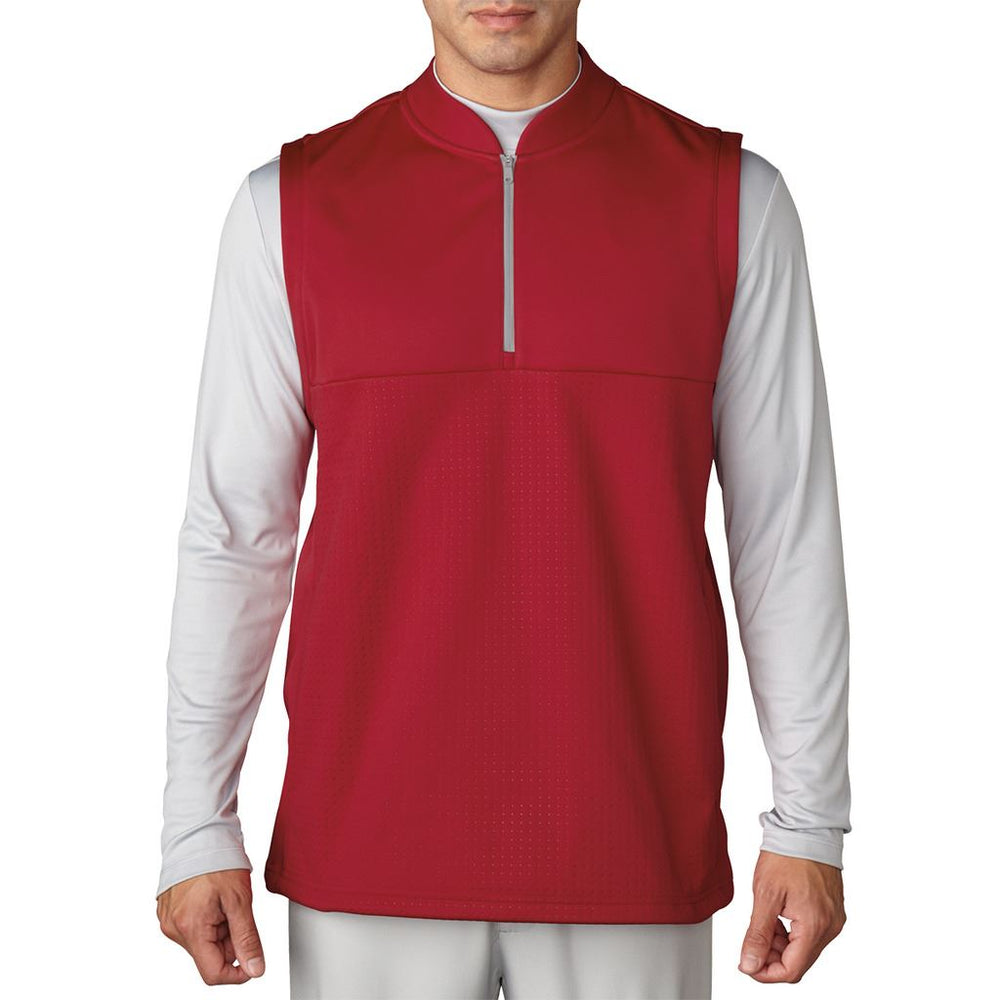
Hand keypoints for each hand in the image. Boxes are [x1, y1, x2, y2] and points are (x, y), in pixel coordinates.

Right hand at [157, 868, 265, 984]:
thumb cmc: (218, 861)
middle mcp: (174, 929)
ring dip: (219, 929)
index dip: (238, 973)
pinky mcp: (168, 912)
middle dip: (229, 941)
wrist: (199, 834)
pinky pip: (192, 928)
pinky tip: (212, 899)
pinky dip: (208, 920)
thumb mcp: (240, 901)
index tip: (252, 961)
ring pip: (202, 942)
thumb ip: (247, 939)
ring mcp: (169, 920)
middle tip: (237, 912)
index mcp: (190, 928)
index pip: (213, 974)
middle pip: (209, 956)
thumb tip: (255, 969)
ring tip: (224, 902)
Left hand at [738, 850, 845, 983]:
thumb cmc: (787, 855)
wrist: (806, 829)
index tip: (747, 964)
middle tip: (752, 942)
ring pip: (805, 950)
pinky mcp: (832, 911)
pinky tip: (779, 919)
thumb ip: (758, 934)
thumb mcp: (765, 895)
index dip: (766, 973)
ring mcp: (834, 919)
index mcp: (815, 926)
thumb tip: (749, 963)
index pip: (791, 970)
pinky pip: (812, 935)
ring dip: (782, 946)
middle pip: (799, 962)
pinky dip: (793, 934)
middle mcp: (830, 927)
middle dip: (773, 958)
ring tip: (764, 924)